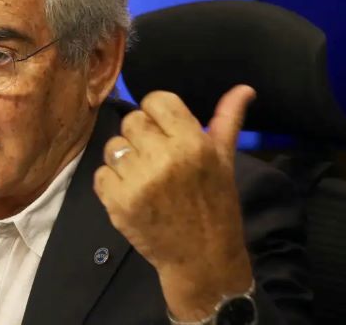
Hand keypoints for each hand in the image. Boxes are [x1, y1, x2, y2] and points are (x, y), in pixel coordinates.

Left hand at [93, 85, 255, 320]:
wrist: (201, 257)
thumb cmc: (214, 204)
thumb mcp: (225, 160)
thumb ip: (228, 120)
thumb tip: (244, 88)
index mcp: (192, 142)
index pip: (156, 100)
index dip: (157, 113)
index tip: (164, 130)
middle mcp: (163, 157)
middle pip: (131, 121)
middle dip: (141, 136)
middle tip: (156, 158)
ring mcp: (137, 180)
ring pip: (113, 146)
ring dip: (125, 159)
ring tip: (145, 177)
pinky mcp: (117, 201)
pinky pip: (101, 173)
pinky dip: (112, 183)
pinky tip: (133, 193)